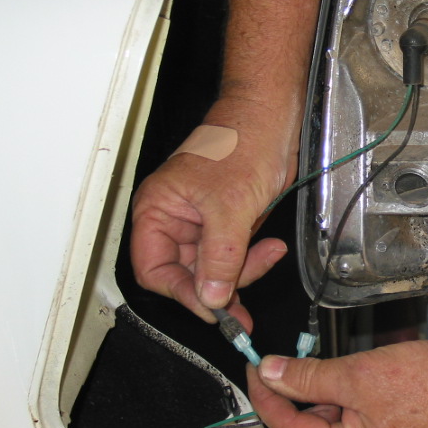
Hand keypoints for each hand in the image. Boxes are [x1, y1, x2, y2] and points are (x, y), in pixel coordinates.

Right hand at [130, 144, 288, 323]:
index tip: (211, 306)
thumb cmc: (241, 141)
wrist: (273, 120)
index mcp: (158, 210)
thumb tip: (211, 297)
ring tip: (267, 256)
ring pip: (212, 271)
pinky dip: (251, 261)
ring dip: (240, 274)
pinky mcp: (228, 225)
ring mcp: (202, 224)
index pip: (154, 269)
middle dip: (215, 288)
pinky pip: (233, 258)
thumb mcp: (230, 206)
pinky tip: (270, 250)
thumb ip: (219, 257)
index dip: (181, 292)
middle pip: (184, 275)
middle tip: (240, 306)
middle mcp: (175, 220)